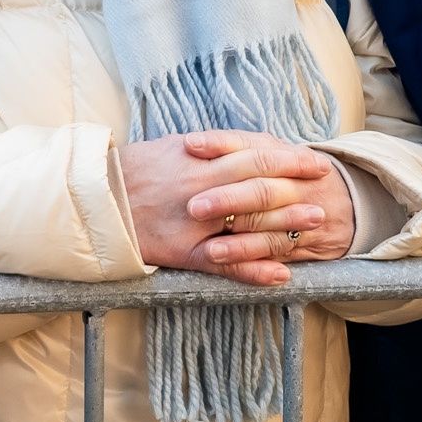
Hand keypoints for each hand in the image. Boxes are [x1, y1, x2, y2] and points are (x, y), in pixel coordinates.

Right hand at [119, 131, 335, 286]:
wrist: (94, 198)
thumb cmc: (134, 170)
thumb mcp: (172, 147)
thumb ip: (212, 149)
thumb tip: (249, 146)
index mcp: (198, 158)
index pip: (255, 153)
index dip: (289, 158)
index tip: (314, 162)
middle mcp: (200, 187)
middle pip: (260, 186)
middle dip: (297, 189)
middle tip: (326, 193)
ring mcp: (194, 222)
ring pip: (249, 224)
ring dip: (286, 225)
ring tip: (315, 225)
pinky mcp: (183, 251)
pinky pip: (225, 263)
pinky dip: (254, 270)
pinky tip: (281, 275)